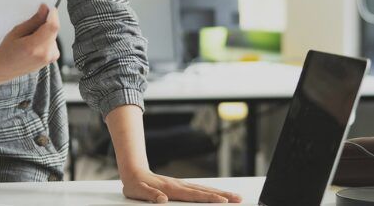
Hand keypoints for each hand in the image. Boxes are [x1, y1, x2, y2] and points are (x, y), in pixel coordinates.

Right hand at [0, 4, 59, 76]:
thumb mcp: (16, 32)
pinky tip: (35, 44)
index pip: (53, 26)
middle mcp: (45, 54)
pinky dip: (46, 38)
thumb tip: (45, 10)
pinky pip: (53, 42)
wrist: (4, 69)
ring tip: (31, 37)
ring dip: (46, 31)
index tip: (48, 8)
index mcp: (34, 47)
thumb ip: (33, 21)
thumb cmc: (7, 52)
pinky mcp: (52, 59)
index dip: (52, 14)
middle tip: (33, 25)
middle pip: (54, 30)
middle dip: (46, 23)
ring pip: (54, 35)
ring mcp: (50, 58)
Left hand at [120, 168, 241, 203]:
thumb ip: (150, 195)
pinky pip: (200, 189)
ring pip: (204, 189)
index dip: (210, 198)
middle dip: (223, 195)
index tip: (223, 201)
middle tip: (239, 198)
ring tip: (234, 197)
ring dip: (220, 192)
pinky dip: (212, 192)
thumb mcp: (139, 192)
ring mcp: (182, 184)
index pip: (194, 195)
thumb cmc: (136, 185)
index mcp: (171, 189)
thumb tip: (163, 199)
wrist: (134, 173)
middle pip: (205, 191)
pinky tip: (218, 194)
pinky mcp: (181, 186)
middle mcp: (180, 185)